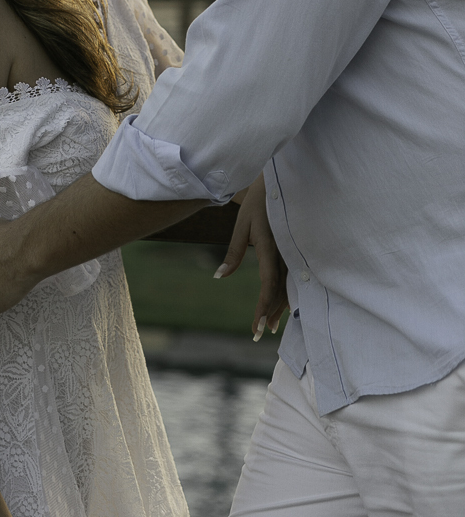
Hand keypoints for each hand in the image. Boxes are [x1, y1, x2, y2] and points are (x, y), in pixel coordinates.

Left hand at [214, 173, 287, 340]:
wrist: (279, 183)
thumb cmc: (256, 203)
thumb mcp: (241, 225)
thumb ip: (233, 252)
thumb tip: (218, 277)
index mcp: (270, 247)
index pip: (268, 284)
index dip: (264, 308)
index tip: (258, 328)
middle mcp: (285, 252)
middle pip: (281, 290)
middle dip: (271, 314)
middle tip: (261, 333)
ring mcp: (294, 252)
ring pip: (290, 285)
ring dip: (281, 306)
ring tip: (272, 326)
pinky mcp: (297, 250)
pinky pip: (294, 276)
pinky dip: (289, 293)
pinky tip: (287, 305)